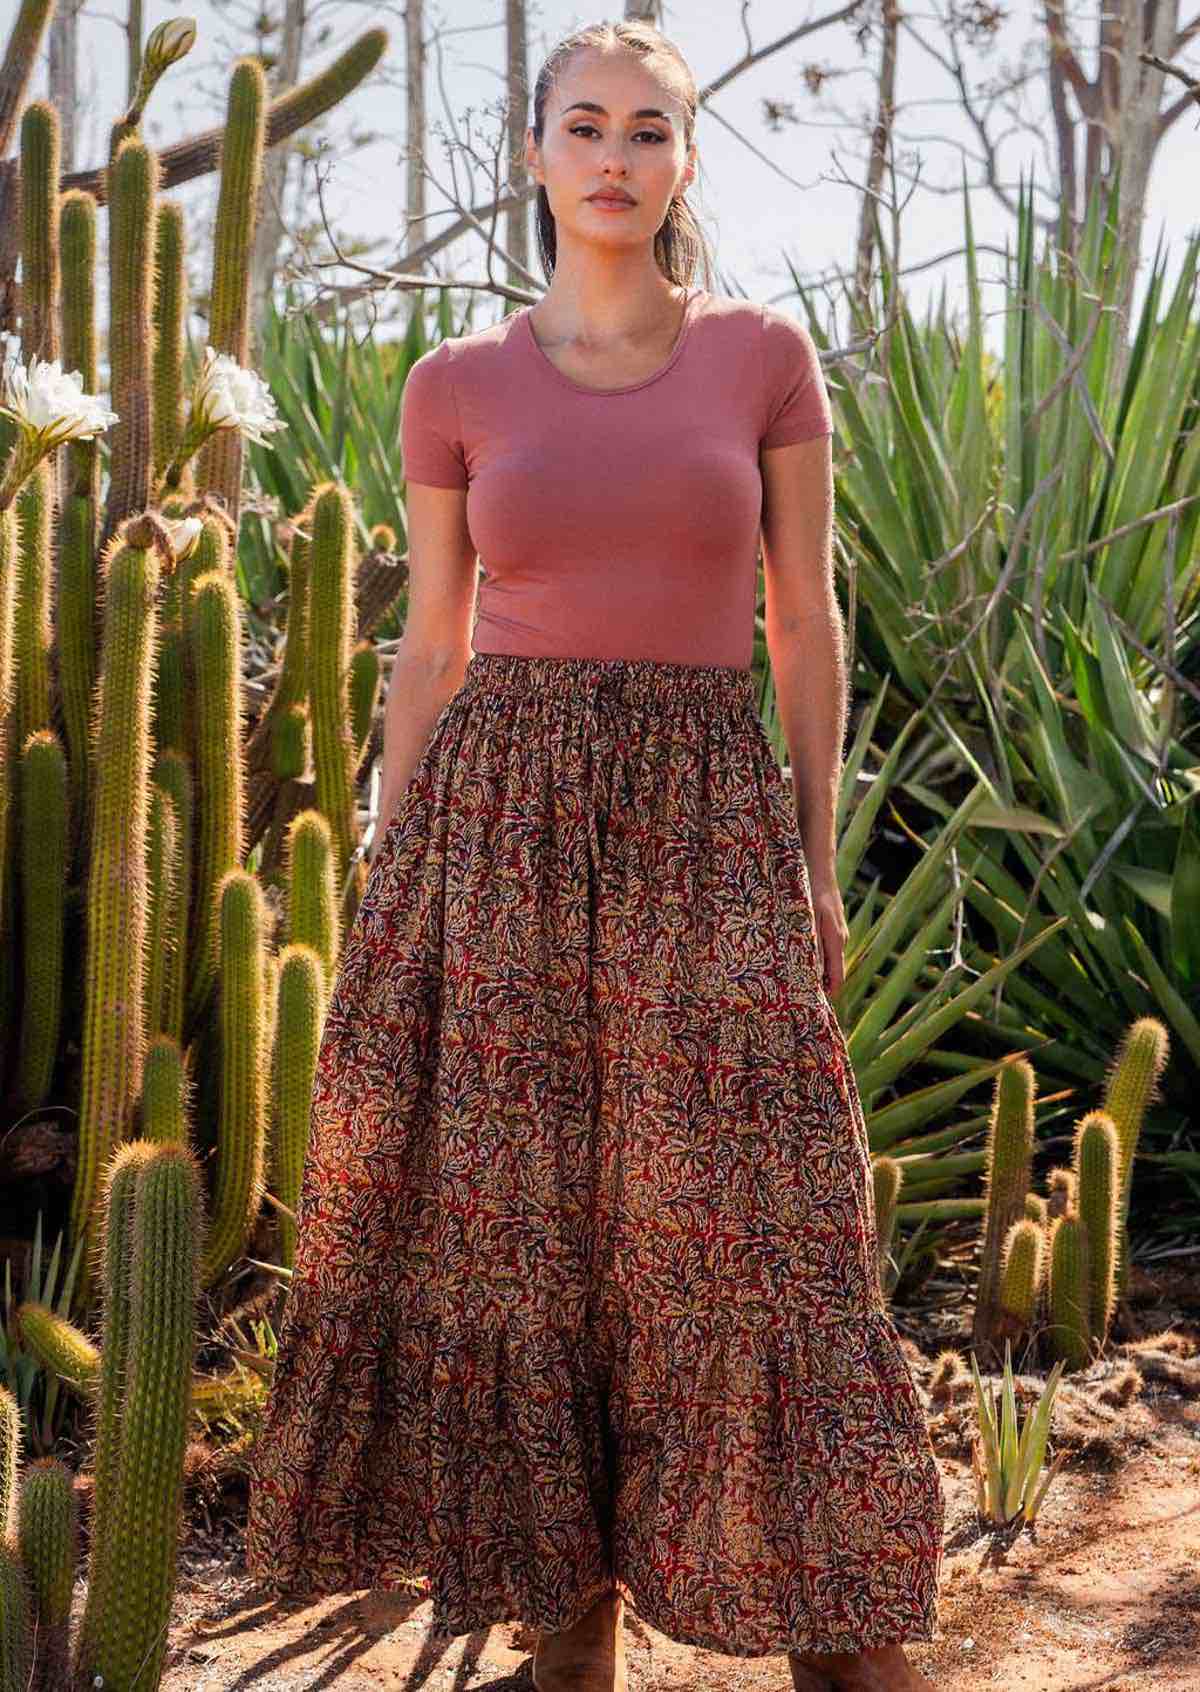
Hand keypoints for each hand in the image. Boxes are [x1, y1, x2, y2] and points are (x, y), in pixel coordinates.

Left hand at [808, 872, 849, 996]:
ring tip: (796, 979)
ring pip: (829, 959)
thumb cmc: (809, 893)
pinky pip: (826, 947)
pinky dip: (817, 956)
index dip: (829, 994)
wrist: (818, 868)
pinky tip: (800, 956)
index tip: (816, 1006)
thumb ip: (810, 947)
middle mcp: (840, 939)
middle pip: (834, 971)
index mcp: (835, 941)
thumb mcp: (806, 921)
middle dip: (821, 984)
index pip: (837, 978)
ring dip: (817, 969)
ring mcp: (838, 931)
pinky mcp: (832, 925)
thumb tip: (812, 974)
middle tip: (800, 996)